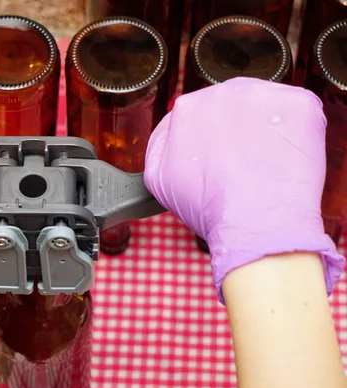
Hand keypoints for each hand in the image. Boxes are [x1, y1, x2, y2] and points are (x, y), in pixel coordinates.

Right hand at [144, 77, 343, 302]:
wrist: (254, 222)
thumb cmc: (209, 208)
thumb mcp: (158, 180)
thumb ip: (158, 146)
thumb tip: (170, 131)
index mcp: (186, 109)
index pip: (200, 114)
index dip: (213, 139)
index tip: (222, 158)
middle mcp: (222, 93)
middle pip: (233, 105)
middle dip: (240, 129)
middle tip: (246, 162)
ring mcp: (263, 95)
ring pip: (266, 106)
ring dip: (268, 127)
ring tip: (269, 162)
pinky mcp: (299, 104)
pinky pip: (300, 111)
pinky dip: (299, 131)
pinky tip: (289, 157)